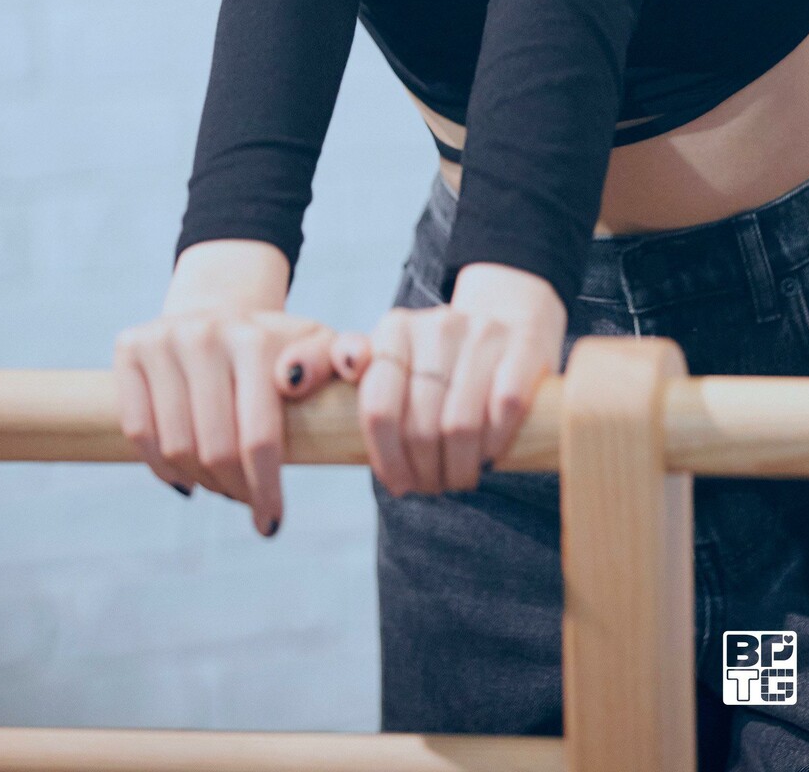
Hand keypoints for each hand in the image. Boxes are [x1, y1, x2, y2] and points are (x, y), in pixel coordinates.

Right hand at [113, 307, 339, 536]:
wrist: (220, 308)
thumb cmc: (277, 346)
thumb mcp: (317, 346)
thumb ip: (348, 354)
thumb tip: (354, 365)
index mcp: (255, 338)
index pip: (259, 438)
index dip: (265, 490)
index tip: (271, 522)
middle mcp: (205, 333)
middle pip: (214, 450)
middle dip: (235, 490)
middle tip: (248, 504)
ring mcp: (163, 338)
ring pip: (175, 447)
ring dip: (201, 482)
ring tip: (222, 487)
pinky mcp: (130, 347)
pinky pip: (139, 432)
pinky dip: (161, 467)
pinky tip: (186, 478)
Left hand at [281, 263, 567, 495]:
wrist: (509, 320)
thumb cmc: (433, 360)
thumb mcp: (383, 358)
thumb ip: (330, 366)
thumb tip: (286, 381)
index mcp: (394, 330)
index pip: (378, 409)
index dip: (387, 461)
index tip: (396, 484)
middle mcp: (436, 326)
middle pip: (420, 427)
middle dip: (425, 474)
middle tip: (430, 488)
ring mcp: (481, 334)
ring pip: (460, 426)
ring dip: (459, 470)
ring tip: (458, 480)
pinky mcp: (522, 348)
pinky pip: (502, 410)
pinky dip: (495, 446)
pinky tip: (490, 456)